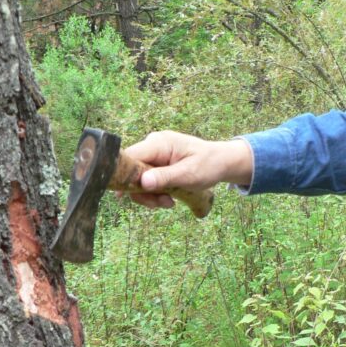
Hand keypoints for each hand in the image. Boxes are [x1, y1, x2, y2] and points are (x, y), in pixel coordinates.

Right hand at [122, 131, 252, 209]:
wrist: (221, 163)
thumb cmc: (209, 165)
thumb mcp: (189, 174)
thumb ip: (165, 178)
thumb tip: (143, 182)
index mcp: (159, 143)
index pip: (130, 157)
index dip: (124, 176)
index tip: (126, 195)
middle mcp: (152, 146)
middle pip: (131, 171)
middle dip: (143, 191)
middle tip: (162, 204)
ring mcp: (154, 155)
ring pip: (138, 179)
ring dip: (150, 195)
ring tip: (169, 203)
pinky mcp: (156, 164)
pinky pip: (146, 180)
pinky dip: (154, 193)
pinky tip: (168, 198)